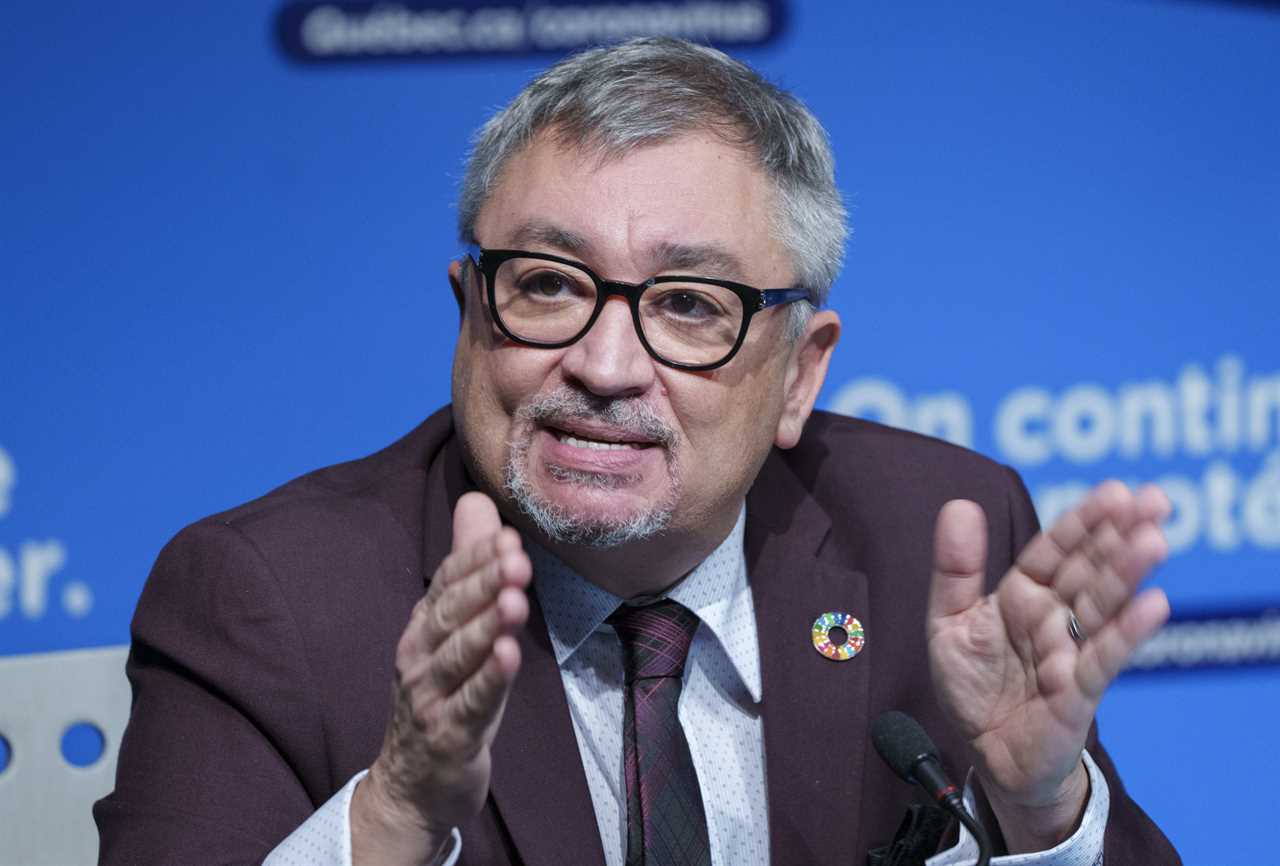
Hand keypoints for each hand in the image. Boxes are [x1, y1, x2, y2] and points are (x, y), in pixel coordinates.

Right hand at [351, 492, 530, 865]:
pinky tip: (507, 656)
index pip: (446, 583)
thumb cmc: (444, 696)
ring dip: (486, 626)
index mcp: (423, 628)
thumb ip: (467, 567)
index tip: (506, 535)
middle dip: (482, 583)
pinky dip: (490, 679)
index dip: (475, 559)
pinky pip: (472, 703)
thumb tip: (477, 501)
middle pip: (451, 613)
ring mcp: (432, 697)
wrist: (414, 786)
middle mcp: (421, 657)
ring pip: (460, 656)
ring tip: (514, 601)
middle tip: (515, 557)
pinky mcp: (450, 735)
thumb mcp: (455, 629)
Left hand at [926, 480, 1170, 852]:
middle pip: (1090, 569)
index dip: (1085, 521)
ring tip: (1153, 540)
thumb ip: (956, 568)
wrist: (985, 753)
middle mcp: (1054, 617)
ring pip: (1103, 606)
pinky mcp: (1079, 692)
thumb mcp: (950, 621)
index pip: (1056, 550)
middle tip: (1154, 500)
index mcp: (1024, 594)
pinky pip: (1103, 658)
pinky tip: (1153, 604)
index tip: (1117, 492)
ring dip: (1128, 573)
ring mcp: (1071, 651)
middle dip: (1120, 535)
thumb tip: (959, 506)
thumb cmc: (973, 686)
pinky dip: (1127, 632)